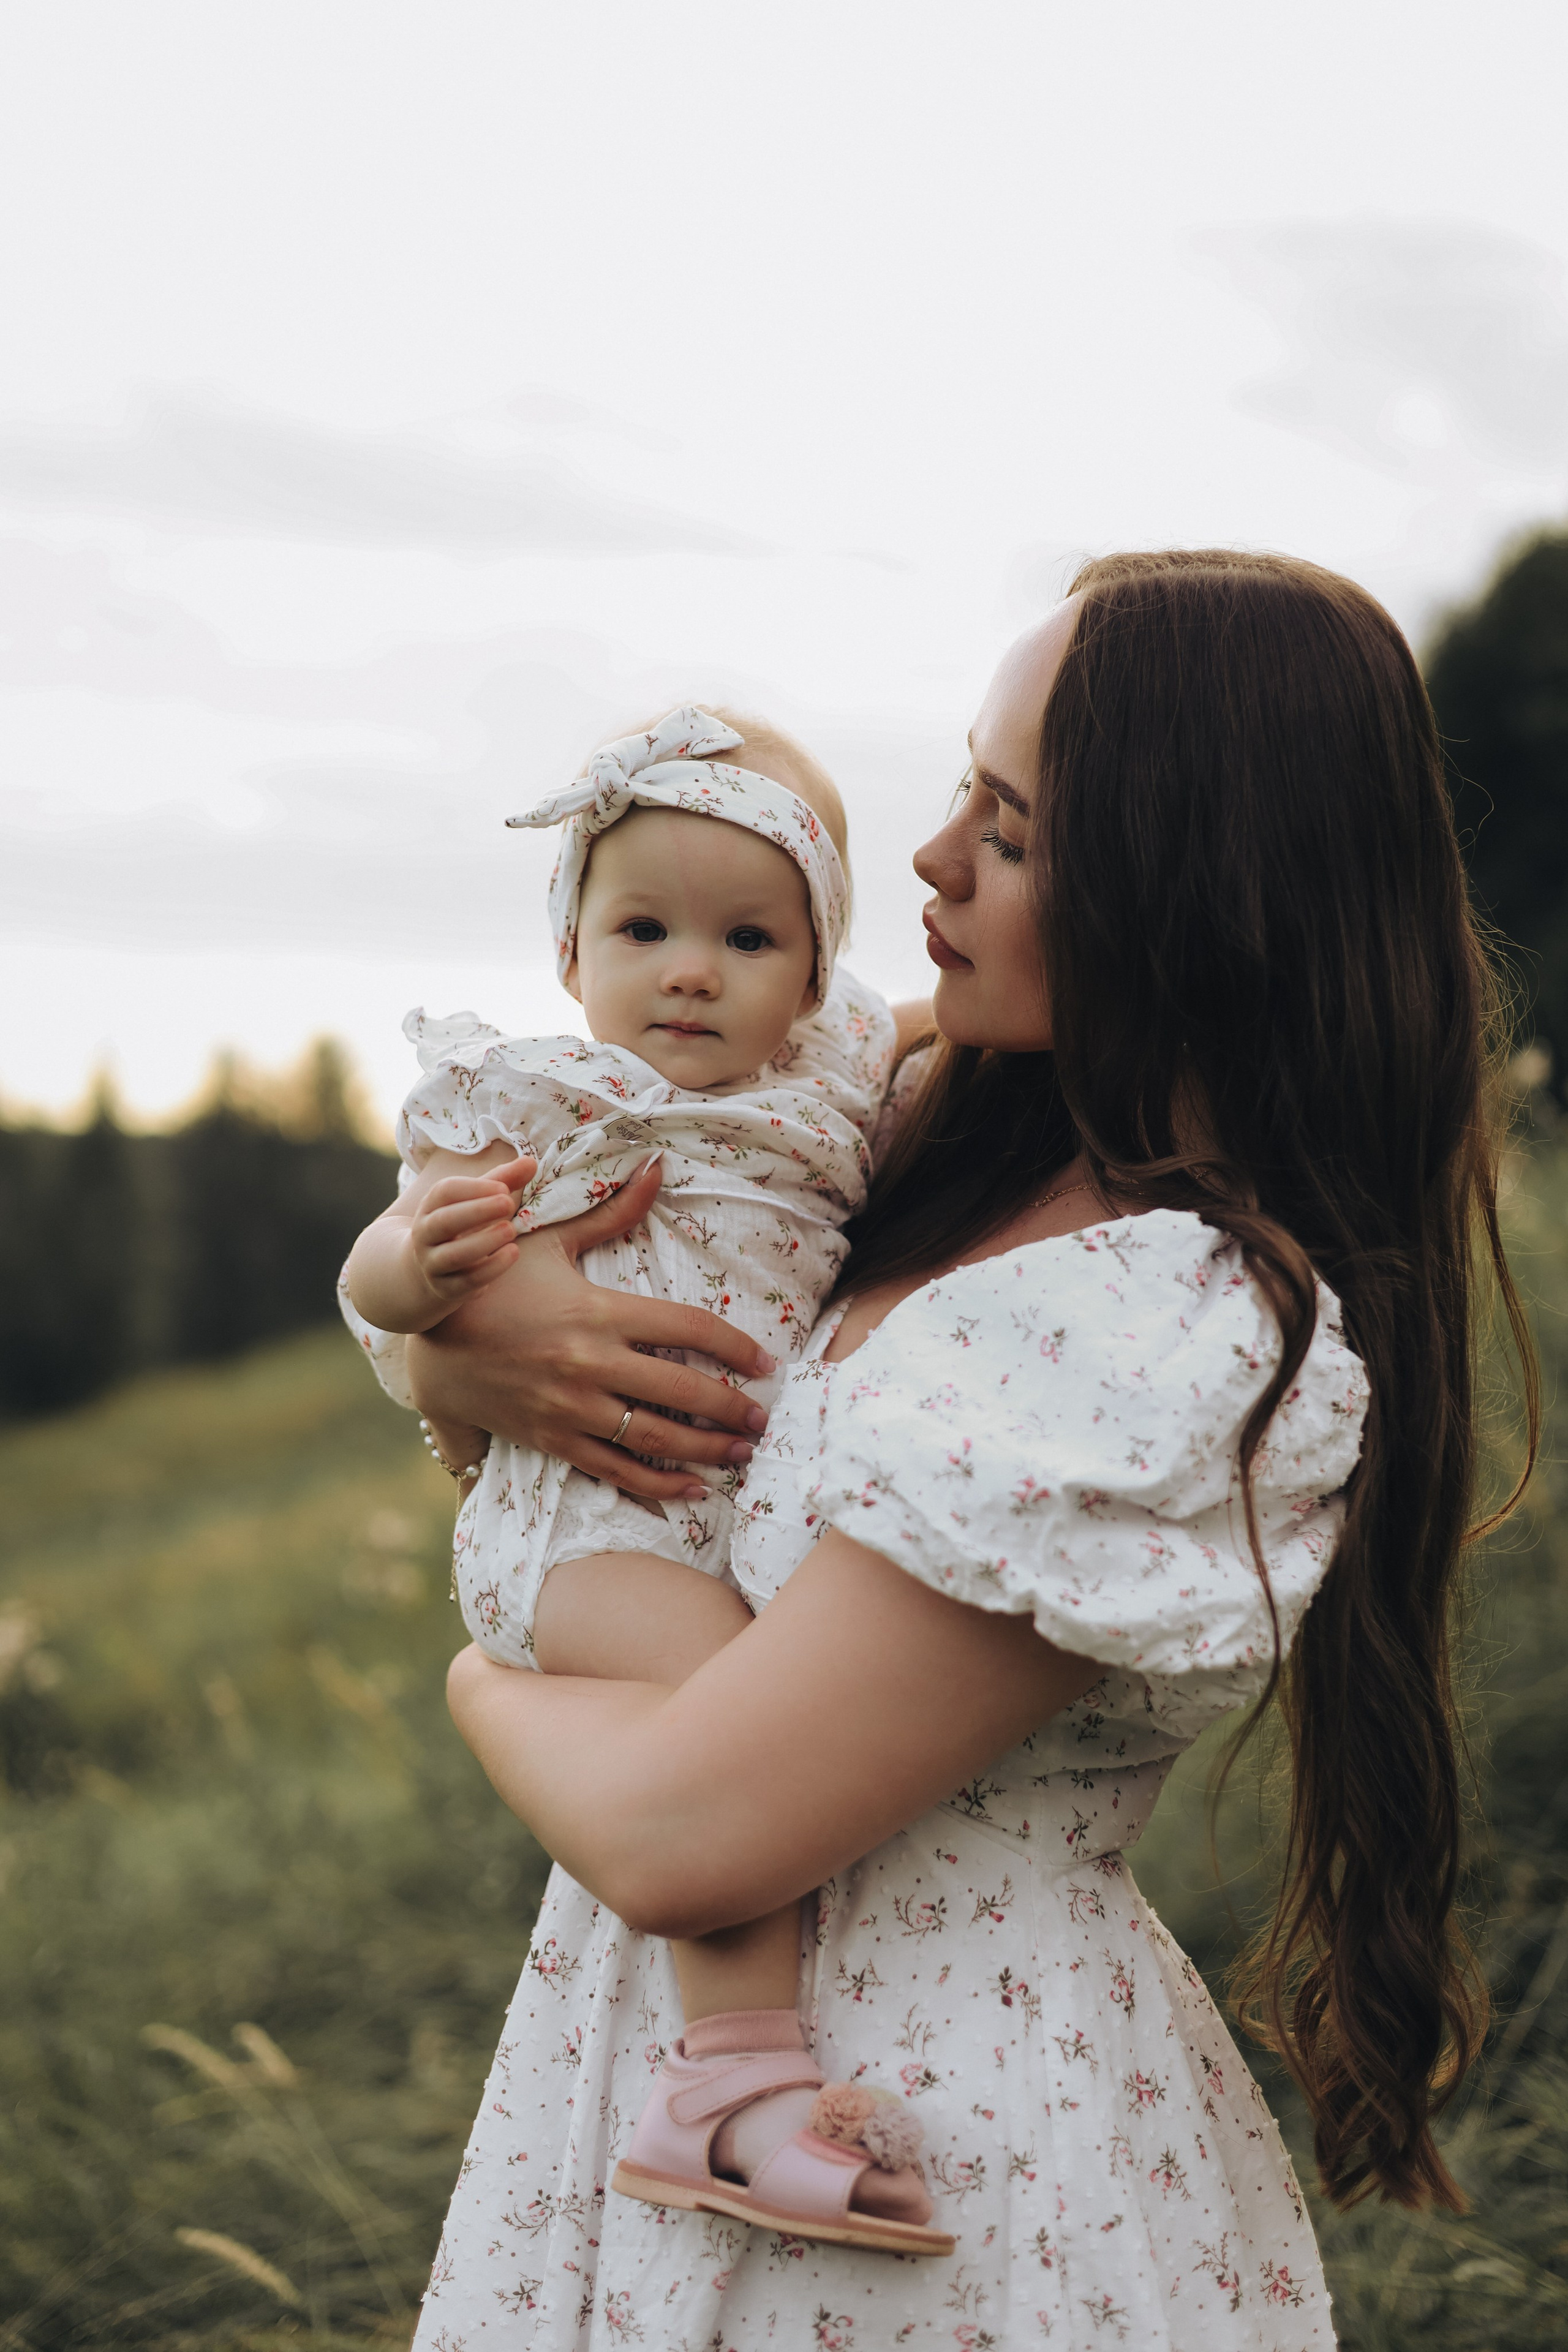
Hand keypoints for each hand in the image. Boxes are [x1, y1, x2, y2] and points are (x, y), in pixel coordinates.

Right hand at [406, 1155, 775, 1501]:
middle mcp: (589, 1364)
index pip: (687, 1327)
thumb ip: (610, 1212)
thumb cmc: (497, 1285)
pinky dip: (658, 1485)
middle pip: (682, 1390)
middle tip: (764, 1419)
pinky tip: (692, 1489)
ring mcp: (571, 1408)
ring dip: (707, 1450)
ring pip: (655, 1437)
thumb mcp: (552, 1243)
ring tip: (743, 1452)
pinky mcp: (554, 1440)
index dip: (734, 1346)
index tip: (766, 1363)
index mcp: (598, 1312)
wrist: (433, 1344)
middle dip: (732, 1408)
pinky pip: (616, 1469)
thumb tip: (655, 1167)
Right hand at [409, 1156, 535, 1307]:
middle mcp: (426, 1234)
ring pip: (453, 1255)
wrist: (426, 1271)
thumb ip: (502, 1181)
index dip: (474, 1187)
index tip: (504, 1188)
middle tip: (508, 1202)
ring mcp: (433, 1263)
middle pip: (444, 1221)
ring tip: (511, 1230)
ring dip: (484, 1242)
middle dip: (476, 1211)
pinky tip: (513, 1253)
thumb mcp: (475, 1202)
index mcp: (431, 1206)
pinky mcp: (446, 1288)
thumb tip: (531, 1162)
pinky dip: (491, 1269)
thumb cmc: (461, 1227)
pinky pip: (467, 1281)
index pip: (444, 1192)